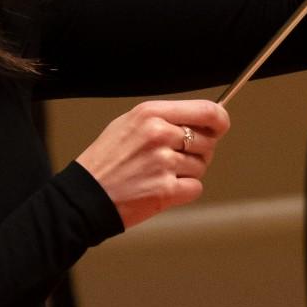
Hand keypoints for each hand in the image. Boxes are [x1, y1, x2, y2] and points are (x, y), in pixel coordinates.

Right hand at [75, 99, 231, 230]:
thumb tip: (201, 121)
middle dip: (198, 151)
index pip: (206, 110)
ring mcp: (163, 163)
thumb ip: (164, 119)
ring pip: (201, 166)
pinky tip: (161, 188)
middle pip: (207, 141)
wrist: (85, 195)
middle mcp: (159, 134)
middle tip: (173, 158)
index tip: (221, 126)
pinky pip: (195, 187)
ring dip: (187, 172)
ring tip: (159, 174)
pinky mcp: (166, 189)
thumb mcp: (128, 124)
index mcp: (150, 114)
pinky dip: (183, 191)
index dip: (220, 120)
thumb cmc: (105, 161)